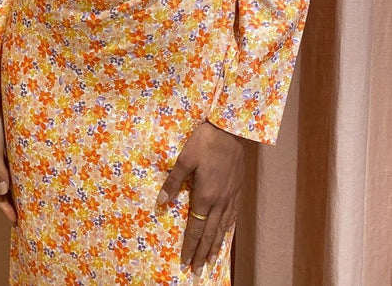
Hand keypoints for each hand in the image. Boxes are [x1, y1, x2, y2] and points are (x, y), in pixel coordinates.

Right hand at [0, 96, 16, 224]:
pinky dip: (14, 178)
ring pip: (2, 180)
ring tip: (24, 204)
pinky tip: (23, 182)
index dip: (3, 207)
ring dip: (11, 191)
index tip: (15, 220)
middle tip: (22, 217)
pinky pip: (6, 169)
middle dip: (7, 203)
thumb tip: (2, 192)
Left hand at [155, 120, 245, 277]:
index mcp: (205, 194)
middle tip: (198, 271)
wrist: (231, 128)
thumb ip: (173, 181)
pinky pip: (232, 215)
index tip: (185, 261)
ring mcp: (231, 195)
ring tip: (212, 261)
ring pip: (223, 227)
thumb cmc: (205, 140)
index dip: (190, 246)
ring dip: (216, 246)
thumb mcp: (184, 158)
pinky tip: (225, 234)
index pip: (196, 228)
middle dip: (202, 253)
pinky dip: (227, 229)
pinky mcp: (238, 188)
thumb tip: (161, 201)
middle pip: (210, 233)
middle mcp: (220, 200)